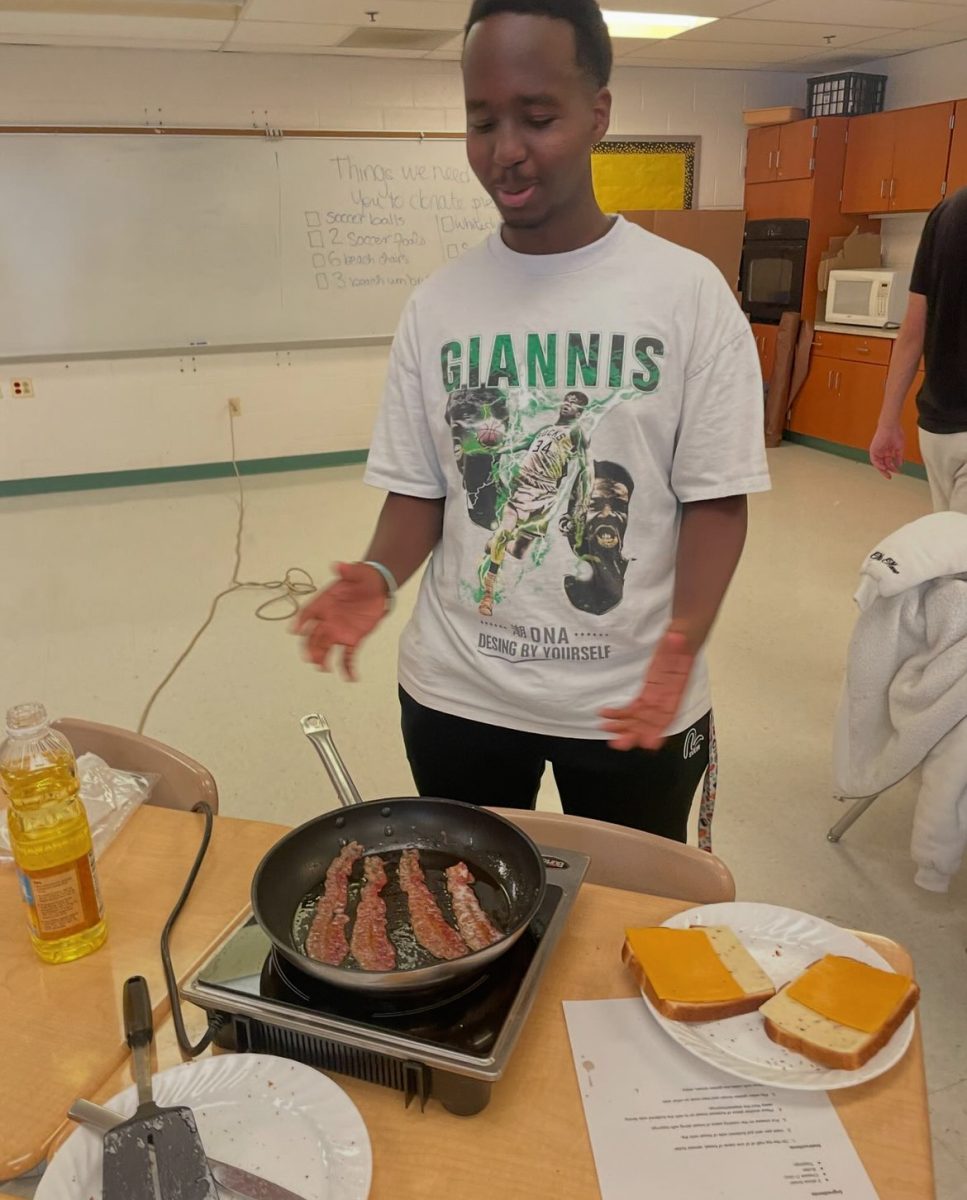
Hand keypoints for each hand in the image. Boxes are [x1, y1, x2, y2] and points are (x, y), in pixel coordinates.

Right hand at [293, 562, 388, 680]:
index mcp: (325, 603)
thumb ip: (348, 571)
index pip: (308, 613)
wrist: (379, 586)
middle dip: (311, 647)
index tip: (295, 630)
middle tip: (311, 657)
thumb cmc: (363, 578)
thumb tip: (339, 565)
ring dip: (323, 659)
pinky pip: (348, 655)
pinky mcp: (353, 639)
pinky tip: (350, 678)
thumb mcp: (357, 572)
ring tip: (323, 668)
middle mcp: (328, 619)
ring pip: (326, 648)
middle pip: (314, 636)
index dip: (300, 621)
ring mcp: (339, 631)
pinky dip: (348, 667)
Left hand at [599, 628, 694, 750]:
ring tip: (606, 729)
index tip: (649, 743)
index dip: (659, 728)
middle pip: (651, 720)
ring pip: (640, 717)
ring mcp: (655, 695)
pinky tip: (606, 715)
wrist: (681, 636)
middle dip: (636, 733)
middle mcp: (666, 695)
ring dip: (624, 726)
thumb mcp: (680, 638)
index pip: (668, 712)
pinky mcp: (647, 692)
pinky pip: (634, 707)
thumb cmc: (682, 639)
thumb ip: (677, 640)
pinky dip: (620, 714)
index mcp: (676, 686)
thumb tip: (676, 637)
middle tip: (619, 743)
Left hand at [870, 425, 904, 479]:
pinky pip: (874, 459)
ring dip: (882, 469)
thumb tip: (899, 465)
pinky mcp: (873, 449)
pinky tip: (883, 467)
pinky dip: (878, 464)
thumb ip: (899, 457)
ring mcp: (877, 451)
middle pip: (883, 464)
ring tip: (887, 473)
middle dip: (886, 471)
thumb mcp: (899, 448)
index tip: (898, 473)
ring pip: (878, 463)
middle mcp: (882, 452)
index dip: (893, 468)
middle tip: (889, 477)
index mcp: (888, 451)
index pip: (889, 463)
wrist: (891, 426)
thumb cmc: (896, 433)